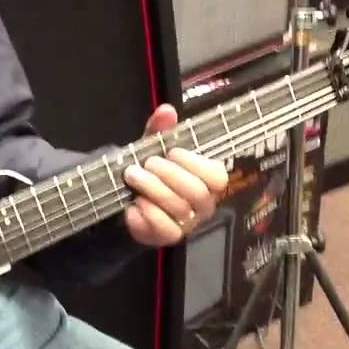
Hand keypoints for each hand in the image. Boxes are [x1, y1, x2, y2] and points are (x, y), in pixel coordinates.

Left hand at [122, 104, 228, 247]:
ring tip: (132, 176)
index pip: (217, 176)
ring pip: (178, 209)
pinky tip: (133, 204)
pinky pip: (163, 229)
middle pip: (196, 192)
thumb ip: (160, 130)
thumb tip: (166, 110)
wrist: (131, 202)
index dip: (194, 163)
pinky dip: (145, 215)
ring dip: (152, 189)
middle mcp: (203, 205)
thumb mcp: (153, 148)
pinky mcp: (168, 238)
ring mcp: (188, 224)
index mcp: (208, 182)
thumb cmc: (152, 174)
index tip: (171, 152)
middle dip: (167, 174)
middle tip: (145, 164)